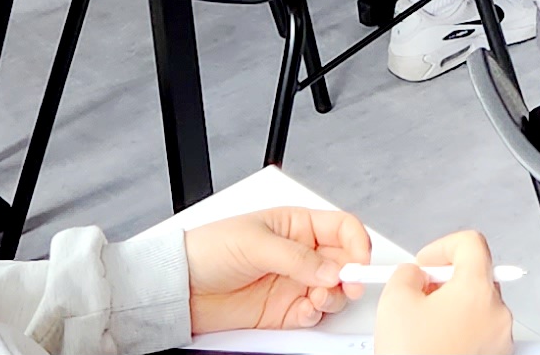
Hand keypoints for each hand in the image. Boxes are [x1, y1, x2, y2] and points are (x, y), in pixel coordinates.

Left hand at [185, 205, 375, 333]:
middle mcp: (301, 254)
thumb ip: (297, 258)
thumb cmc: (208, 250)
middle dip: (351, 275)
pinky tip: (304, 310)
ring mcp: (294, 283)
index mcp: (297, 225)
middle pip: (344, 263)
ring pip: (334, 291)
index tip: (359, 262)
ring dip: (334, 297)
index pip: (342, 228)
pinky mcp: (284, 309)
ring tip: (317, 298)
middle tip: (348, 286)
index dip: (357, 243)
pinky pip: (314, 314)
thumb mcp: (254, 243)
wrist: (180, 288)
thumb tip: (332, 270)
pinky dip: (316, 314)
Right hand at [374, 232, 514, 354]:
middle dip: (446, 281)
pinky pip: (482, 331)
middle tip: (421, 295)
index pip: (471, 243)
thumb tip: (413, 274)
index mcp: (476, 289)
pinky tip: (437, 343)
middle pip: (477, 275)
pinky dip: (462, 331)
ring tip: (425, 326)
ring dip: (453, 308)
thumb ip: (406, 274)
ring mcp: (501, 337)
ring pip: (479, 305)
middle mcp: (497, 311)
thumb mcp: (394, 301)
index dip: (444, 247)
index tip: (427, 262)